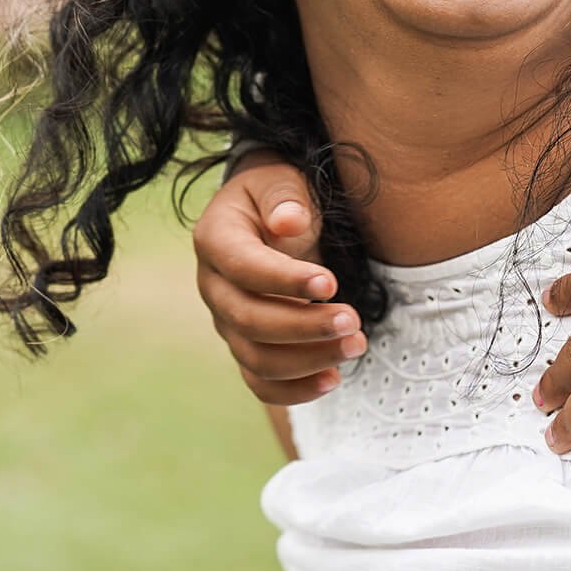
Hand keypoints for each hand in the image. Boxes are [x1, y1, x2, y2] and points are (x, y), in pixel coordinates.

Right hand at [194, 152, 363, 404]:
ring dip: (308, 360)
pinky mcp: (246, 346)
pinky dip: (295, 390)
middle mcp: (213, 286)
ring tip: (356, 345)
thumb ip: (284, 197)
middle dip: (304, 326)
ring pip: (256, 358)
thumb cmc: (277, 197)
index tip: (331, 283)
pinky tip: (334, 378)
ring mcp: (226, 322)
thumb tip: (289, 222)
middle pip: (248, 320)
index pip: (242, 267)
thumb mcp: (280, 180)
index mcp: (215, 239)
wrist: (269, 217)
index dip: (284, 280)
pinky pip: (261, 381)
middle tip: (354, 321)